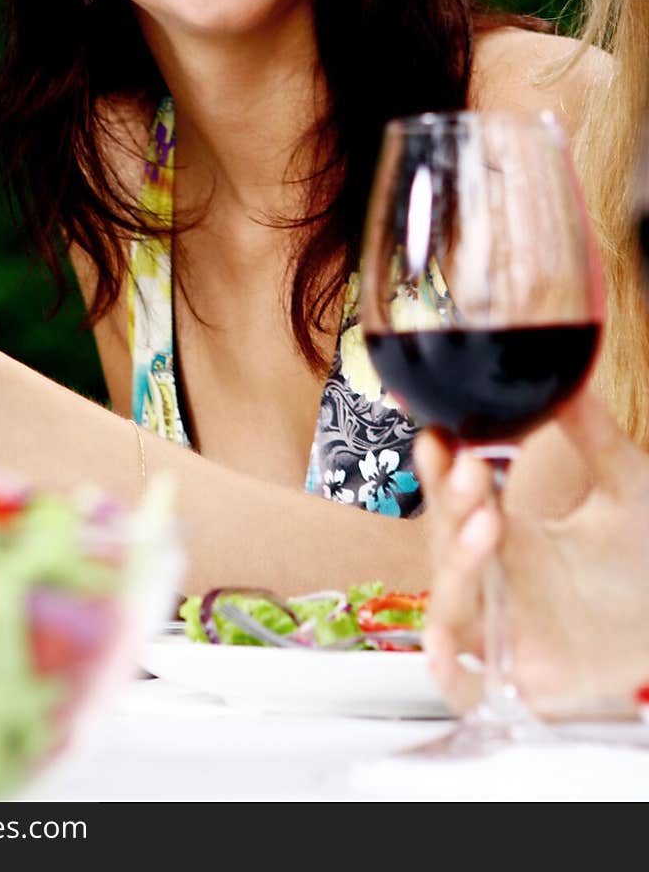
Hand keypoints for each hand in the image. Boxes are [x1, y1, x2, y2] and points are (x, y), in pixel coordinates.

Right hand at [416, 392, 648, 716]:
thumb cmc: (645, 564)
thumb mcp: (626, 490)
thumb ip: (593, 436)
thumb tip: (566, 381)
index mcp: (511, 536)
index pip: (456, 498)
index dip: (439, 468)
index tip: (438, 434)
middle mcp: (496, 582)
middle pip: (445, 543)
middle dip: (449, 502)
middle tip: (468, 466)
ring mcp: (502, 632)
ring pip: (448, 605)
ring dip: (457, 566)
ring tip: (486, 523)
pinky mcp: (518, 681)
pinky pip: (463, 686)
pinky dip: (445, 669)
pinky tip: (444, 641)